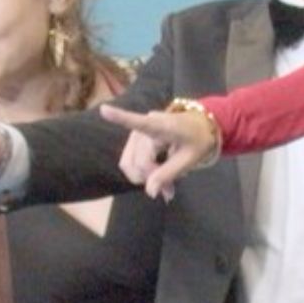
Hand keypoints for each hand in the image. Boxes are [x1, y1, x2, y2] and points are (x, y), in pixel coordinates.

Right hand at [102, 101, 220, 197]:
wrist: (199, 128)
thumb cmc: (197, 140)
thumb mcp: (189, 159)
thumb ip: (168, 174)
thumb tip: (150, 193)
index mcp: (161, 126)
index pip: (138, 122)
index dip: (119, 117)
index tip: (104, 110)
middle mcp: (143, 128)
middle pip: (138, 162)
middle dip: (151, 178)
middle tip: (170, 191)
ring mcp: (136, 135)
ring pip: (129, 164)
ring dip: (145, 178)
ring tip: (166, 186)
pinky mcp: (134, 142)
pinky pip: (130, 163)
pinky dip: (142, 174)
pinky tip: (157, 178)